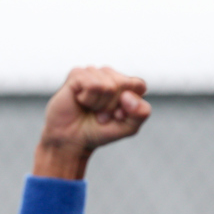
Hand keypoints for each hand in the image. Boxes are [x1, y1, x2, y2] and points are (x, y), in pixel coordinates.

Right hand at [34, 66, 151, 178]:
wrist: (72, 140)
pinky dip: (88, 99)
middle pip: (123, 84)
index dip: (129, 105)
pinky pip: (93, 85)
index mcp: (124, 84)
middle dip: (112, 105)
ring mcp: (92, 73)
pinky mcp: (76, 74)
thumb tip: (128, 95)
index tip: (117, 115)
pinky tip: (81, 101)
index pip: (138, 85)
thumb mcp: (128, 127)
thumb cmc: (98, 131)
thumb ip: (141, 113)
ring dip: (99, 104)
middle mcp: (109, 75)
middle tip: (100, 114)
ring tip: (90, 109)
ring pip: (107, 85)